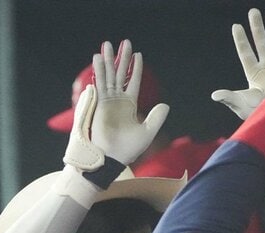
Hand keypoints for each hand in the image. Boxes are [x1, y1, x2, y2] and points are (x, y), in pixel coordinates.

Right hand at [90, 40, 168, 164]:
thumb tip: (166, 105)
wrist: (111, 158)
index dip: (135, 68)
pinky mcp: (99, 104)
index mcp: (129, 105)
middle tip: (124, 42)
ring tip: (107, 44)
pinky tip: (98, 58)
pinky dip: (99, 71)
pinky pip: (100, 84)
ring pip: (108, 76)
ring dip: (108, 60)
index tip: (138, 55)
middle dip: (121, 58)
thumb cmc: (128, 149)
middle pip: (120, 74)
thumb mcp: (147, 132)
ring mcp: (107, 101)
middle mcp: (117, 101)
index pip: (133, 82)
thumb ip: (156, 118)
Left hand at [212, 9, 264, 119]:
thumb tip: (215, 95)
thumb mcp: (244, 105)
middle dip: (257, 27)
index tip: (236, 26)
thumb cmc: (262, 116)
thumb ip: (231, 98)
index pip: (245, 53)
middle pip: (260, 42)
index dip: (241, 40)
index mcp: (253, 74)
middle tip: (253, 12)